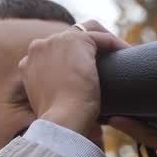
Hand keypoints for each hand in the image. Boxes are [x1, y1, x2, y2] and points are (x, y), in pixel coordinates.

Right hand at [19, 21, 129, 144]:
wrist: (62, 121)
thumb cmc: (58, 124)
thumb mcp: (50, 108)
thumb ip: (54, 97)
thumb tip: (77, 112)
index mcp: (28, 64)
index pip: (52, 52)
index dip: (70, 59)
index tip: (86, 72)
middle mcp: (38, 47)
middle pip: (68, 38)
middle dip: (87, 48)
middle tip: (106, 62)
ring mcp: (56, 41)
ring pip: (86, 32)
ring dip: (104, 42)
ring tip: (120, 56)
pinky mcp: (77, 41)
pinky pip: (102, 38)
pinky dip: (116, 45)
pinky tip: (128, 55)